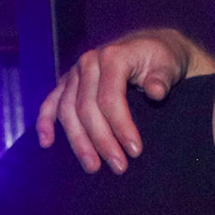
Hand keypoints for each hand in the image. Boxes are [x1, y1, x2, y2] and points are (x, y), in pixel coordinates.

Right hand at [33, 29, 208, 173]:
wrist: (149, 47)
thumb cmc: (161, 59)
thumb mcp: (169, 65)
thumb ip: (161, 79)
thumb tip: (156, 92)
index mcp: (112, 57)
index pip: (110, 98)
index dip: (121, 127)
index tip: (135, 151)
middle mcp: (88, 62)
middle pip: (86, 108)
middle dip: (102, 141)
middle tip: (119, 167)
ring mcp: (75, 72)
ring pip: (67, 110)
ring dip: (78, 141)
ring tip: (92, 167)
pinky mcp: (67, 81)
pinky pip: (51, 102)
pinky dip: (45, 122)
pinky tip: (46, 143)